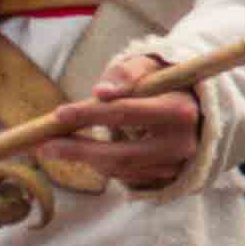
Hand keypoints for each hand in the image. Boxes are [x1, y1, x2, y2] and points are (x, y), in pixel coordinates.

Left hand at [69, 46, 212, 193]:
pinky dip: (103, 165)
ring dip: (85, 159)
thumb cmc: (167, 82)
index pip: (127, 113)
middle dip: (79, 150)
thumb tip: (100, 93)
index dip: (90, 115)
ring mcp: (176, 165)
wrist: (200, 108)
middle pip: (122, 154)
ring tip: (58, 147)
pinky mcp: (169, 178)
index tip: (58, 114)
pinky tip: (87, 153)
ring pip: (121, 168)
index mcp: (180, 111)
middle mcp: (181, 143)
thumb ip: (125, 74)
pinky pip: (127, 176)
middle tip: (44, 147)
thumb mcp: (150, 67)